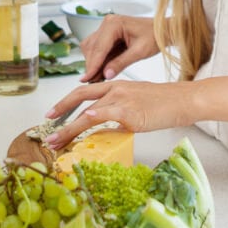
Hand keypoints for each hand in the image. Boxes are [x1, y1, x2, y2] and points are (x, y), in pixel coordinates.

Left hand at [43, 79, 195, 149]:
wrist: (181, 100)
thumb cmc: (162, 104)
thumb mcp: (134, 105)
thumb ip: (116, 114)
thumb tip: (102, 129)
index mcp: (115, 86)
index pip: (83, 92)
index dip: (65, 102)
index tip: (53, 114)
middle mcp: (114, 89)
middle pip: (79, 97)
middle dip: (59, 113)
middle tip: (46, 129)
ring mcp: (121, 99)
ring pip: (87, 111)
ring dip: (69, 128)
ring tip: (57, 141)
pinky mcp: (130, 111)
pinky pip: (106, 113)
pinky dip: (93, 117)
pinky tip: (83, 122)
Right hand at [77, 13, 158, 81]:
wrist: (162, 31)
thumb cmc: (154, 36)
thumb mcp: (139, 52)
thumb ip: (121, 63)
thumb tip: (107, 74)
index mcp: (114, 23)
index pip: (99, 47)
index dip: (92, 65)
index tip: (86, 78)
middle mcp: (108, 23)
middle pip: (92, 48)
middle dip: (92, 65)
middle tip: (92, 82)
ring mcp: (106, 28)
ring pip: (91, 48)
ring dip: (94, 63)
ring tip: (98, 78)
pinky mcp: (108, 34)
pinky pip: (97, 48)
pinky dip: (98, 60)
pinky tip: (102, 70)